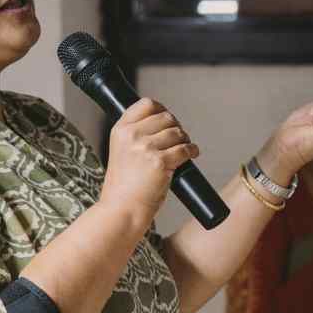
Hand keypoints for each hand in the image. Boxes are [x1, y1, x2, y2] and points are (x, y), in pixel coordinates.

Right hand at [100, 97, 200, 227]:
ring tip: (184, 148)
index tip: (168, 120)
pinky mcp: (160, 162)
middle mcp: (131, 136)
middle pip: (166, 117)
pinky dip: (192, 151)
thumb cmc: (124, 186)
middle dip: (176, 127)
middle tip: (179, 138)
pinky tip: (192, 155)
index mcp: (120, 130)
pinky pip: (185, 149)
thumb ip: (136, 136)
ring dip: (185, 139)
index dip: (162, 109)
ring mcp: (145, 148)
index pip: (146, 104)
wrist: (122, 208)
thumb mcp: (121, 152)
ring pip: (177, 132)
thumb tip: (165, 124)